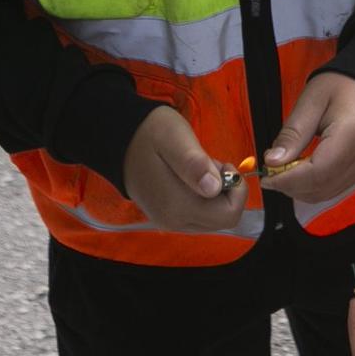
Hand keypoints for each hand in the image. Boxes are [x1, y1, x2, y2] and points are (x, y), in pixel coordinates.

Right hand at [120, 104, 248, 232]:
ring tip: (196, 167)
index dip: (234, 188)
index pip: (229, 214)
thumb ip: (193, 163)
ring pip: (212, 219)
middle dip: (225, 191)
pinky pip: (198, 216)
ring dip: (214, 194)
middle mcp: (173, 222)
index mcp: (177, 206)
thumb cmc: (151, 133)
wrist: (120, 140)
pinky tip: (188, 177)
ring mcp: (169, 222)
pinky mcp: (166, 218)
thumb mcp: (175, 137)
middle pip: (222, 219)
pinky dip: (202, 198)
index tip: (220, 164)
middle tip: (208, 164)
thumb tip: (214, 188)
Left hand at [258, 72, 354, 203]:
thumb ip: (292, 134)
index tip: (266, 177)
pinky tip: (300, 171)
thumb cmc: (342, 86)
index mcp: (352, 135)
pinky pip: (332, 188)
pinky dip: (312, 186)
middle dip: (290, 186)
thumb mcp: (310, 101)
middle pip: (321, 188)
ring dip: (299, 189)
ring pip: (325, 194)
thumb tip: (272, 162)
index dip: (288, 181)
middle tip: (270, 172)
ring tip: (283, 170)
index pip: (317, 173)